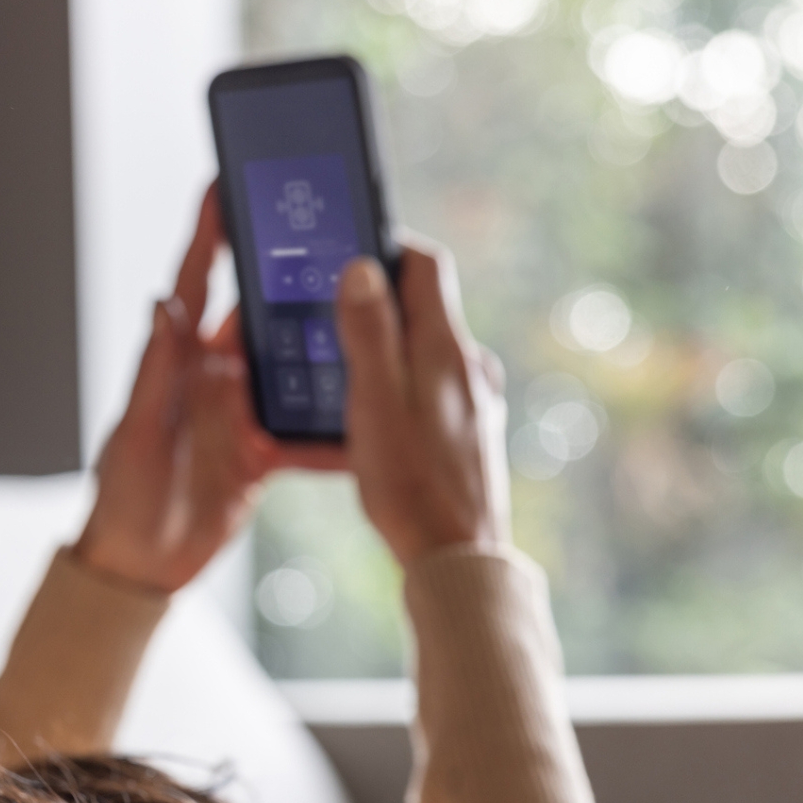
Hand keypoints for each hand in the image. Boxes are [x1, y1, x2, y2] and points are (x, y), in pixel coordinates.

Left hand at [74, 187, 334, 592]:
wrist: (138, 564)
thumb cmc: (121, 497)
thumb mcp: (138, 431)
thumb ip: (156, 370)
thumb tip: (162, 303)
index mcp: (175, 363)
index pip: (194, 283)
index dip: (208, 233)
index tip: (224, 182)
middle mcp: (210, 378)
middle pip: (255, 313)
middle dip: (286, 274)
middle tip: (324, 232)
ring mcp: (239, 412)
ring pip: (290, 362)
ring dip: (320, 340)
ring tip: (362, 308)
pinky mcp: (262, 452)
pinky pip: (305, 426)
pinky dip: (333, 419)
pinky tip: (367, 404)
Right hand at [335, 240, 510, 565]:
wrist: (458, 558)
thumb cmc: (410, 486)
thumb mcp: (373, 403)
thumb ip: (368, 333)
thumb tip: (361, 268)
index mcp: (446, 350)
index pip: (425, 264)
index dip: (385, 244)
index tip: (346, 246)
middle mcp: (469, 366)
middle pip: (425, 303)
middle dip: (378, 295)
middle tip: (329, 305)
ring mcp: (474, 399)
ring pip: (427, 346)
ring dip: (388, 340)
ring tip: (342, 361)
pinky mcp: (470, 430)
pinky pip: (432, 383)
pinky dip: (401, 378)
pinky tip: (375, 409)